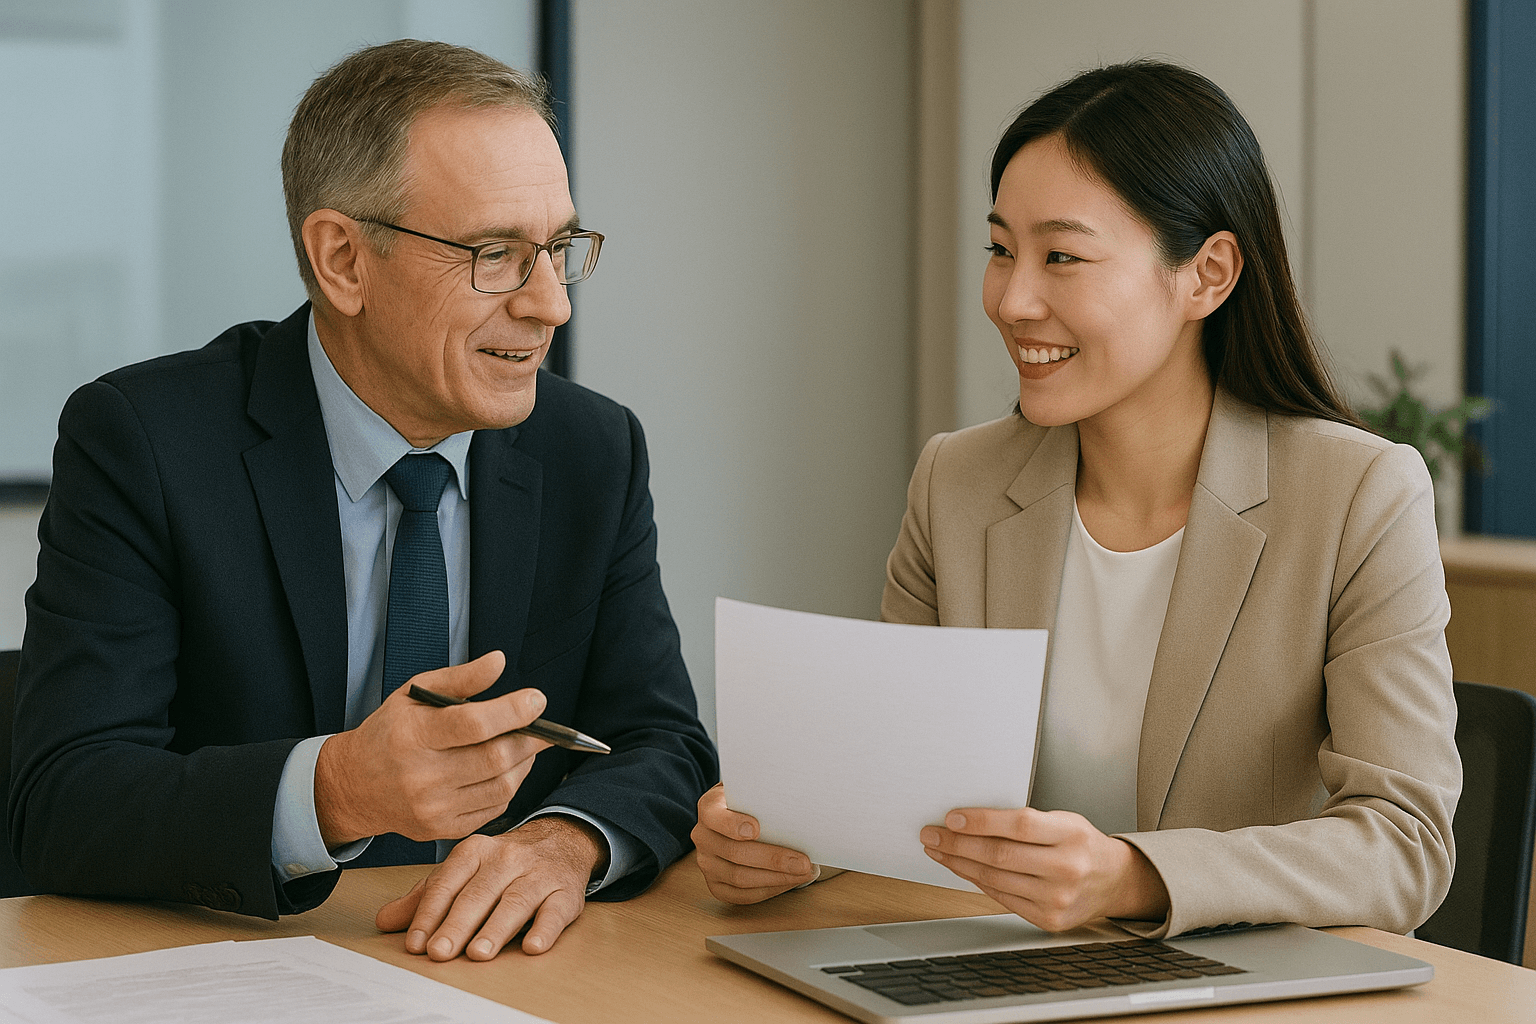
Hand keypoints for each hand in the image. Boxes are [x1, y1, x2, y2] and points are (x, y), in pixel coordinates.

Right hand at [314, 651, 550, 845]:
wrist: (354, 786)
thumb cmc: (390, 732)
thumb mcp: (414, 695)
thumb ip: (460, 678)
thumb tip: (499, 661)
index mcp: (413, 736)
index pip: (473, 725)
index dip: (512, 711)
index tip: (537, 700)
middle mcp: (421, 776)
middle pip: (495, 758)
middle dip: (529, 739)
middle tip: (542, 726)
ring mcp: (432, 808)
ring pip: (502, 786)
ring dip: (524, 763)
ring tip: (525, 745)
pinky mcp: (442, 830)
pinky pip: (494, 808)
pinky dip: (509, 786)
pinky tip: (506, 769)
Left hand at [376, 816, 605, 959]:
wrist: (562, 840)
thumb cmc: (504, 864)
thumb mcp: (464, 871)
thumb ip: (426, 896)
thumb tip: (384, 921)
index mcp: (476, 851)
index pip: (448, 882)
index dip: (430, 913)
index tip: (415, 942)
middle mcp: (507, 858)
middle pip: (479, 893)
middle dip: (458, 924)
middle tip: (440, 952)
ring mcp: (538, 874)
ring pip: (515, 901)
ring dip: (496, 928)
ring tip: (479, 953)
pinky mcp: (566, 891)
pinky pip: (556, 910)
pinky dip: (545, 929)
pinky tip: (533, 946)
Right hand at [691, 783, 815, 902]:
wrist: (739, 816)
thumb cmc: (753, 802)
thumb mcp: (755, 790)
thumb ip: (766, 794)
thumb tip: (797, 801)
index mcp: (710, 808)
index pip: (714, 816)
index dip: (732, 824)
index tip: (756, 828)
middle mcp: (703, 836)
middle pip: (735, 853)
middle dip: (773, 859)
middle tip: (803, 862)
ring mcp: (707, 863)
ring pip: (740, 878)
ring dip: (776, 878)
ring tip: (804, 873)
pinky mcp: (716, 885)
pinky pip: (742, 896)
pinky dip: (769, 890)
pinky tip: (789, 882)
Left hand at [920, 807, 1168, 930]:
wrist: (1113, 881)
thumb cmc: (1082, 844)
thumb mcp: (1064, 821)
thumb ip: (1027, 821)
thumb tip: (972, 820)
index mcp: (1072, 835)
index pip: (1019, 826)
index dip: (982, 821)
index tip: (952, 817)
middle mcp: (1066, 868)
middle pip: (1000, 855)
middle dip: (958, 844)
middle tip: (932, 835)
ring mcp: (1057, 898)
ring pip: (995, 879)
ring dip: (960, 864)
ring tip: (939, 851)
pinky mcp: (1048, 920)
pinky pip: (1002, 898)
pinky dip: (978, 882)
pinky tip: (963, 870)